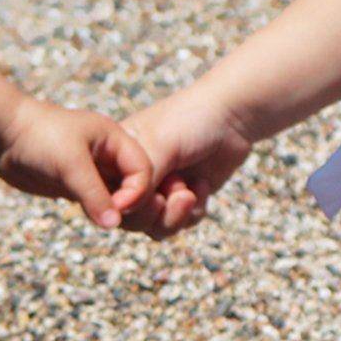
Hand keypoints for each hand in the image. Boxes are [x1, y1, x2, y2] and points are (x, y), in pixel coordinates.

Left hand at [0, 97, 152, 227]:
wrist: (2, 133)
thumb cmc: (38, 137)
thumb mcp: (70, 164)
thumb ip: (94, 194)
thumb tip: (114, 224)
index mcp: (115, 139)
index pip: (144, 170)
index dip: (138, 192)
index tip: (117, 207)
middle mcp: (109, 155)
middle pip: (137, 185)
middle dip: (133, 204)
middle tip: (115, 218)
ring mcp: (93, 171)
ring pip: (119, 198)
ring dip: (117, 212)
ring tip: (105, 220)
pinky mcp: (76, 185)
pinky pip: (99, 204)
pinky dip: (100, 214)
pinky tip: (93, 219)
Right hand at [121, 84, 255, 236]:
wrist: (233, 114)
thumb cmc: (190, 120)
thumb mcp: (159, 145)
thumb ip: (140, 180)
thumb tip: (121, 210)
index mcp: (117, 159)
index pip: (107, 196)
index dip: (125, 206)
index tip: (151, 196)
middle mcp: (134, 177)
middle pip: (131, 218)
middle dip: (155, 212)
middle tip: (173, 192)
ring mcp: (160, 188)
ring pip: (156, 226)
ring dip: (175, 214)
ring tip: (189, 193)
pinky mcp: (183, 198)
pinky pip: (180, 223)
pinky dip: (193, 211)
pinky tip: (203, 185)